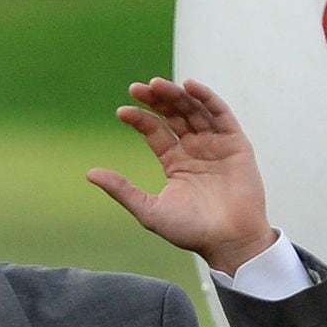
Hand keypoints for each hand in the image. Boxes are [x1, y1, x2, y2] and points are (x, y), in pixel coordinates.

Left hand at [86, 78, 276, 275]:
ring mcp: (216, 144)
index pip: (155, 131)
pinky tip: (189, 86)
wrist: (228, 242)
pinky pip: (221, 114)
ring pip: (194, 110)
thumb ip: (122, 190)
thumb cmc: (191, 231)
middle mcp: (195, 149)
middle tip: (138, 88)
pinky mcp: (236, 143)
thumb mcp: (149, 210)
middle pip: (174, 114)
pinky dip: (207, 98)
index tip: (122, 111)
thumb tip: (90, 173)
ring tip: (158, 84)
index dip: (140, 119)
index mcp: (176, 162)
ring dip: (177, 95)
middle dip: (157, 99)